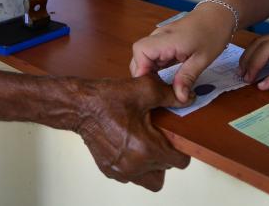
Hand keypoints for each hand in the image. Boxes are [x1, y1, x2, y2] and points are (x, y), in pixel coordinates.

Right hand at [75, 75, 190, 190]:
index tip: (175, 138)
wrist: (81, 106)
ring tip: (146, 144)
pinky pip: (132, 177)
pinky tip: (130, 145)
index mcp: (147, 148)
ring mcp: (121, 171)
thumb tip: (187, 98)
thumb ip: (170, 96)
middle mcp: (135, 165)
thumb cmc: (108, 99)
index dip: (182, 149)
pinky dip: (135, 166)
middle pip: (166, 170)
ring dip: (152, 166)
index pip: (180, 162)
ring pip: (149, 179)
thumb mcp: (144, 89)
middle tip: (159, 136)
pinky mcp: (110, 171)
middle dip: (166, 155)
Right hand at [130, 7, 233, 102]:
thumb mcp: (203, 59)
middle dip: (144, 74)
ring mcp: (160, 38)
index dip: (141, 70)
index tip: (151, 86)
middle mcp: (159, 36)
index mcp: (168, 39)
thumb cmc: (213, 33)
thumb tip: (180, 98)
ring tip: (162, 86)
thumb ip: (187, 78)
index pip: (140, 51)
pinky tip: (165, 77)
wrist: (218, 14)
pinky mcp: (163, 41)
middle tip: (158, 90)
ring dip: (149, 72)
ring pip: (144, 56)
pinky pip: (152, 55)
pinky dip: (155, 67)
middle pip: (138, 55)